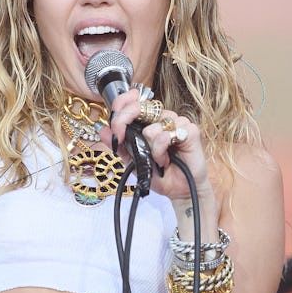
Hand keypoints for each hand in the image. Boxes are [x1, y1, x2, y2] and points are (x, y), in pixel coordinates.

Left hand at [101, 89, 210, 203]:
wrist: (178, 191)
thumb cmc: (158, 174)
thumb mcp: (133, 161)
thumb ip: (118, 145)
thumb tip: (101, 130)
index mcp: (148, 121)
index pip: (134, 102)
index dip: (122, 102)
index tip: (113, 117)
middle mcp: (162, 119)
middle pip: (141, 106)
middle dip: (124, 120)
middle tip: (120, 137)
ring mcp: (177, 123)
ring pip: (152, 126)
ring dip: (149, 147)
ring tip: (156, 159)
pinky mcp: (190, 131)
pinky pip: (167, 135)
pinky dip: (161, 150)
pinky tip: (165, 160)